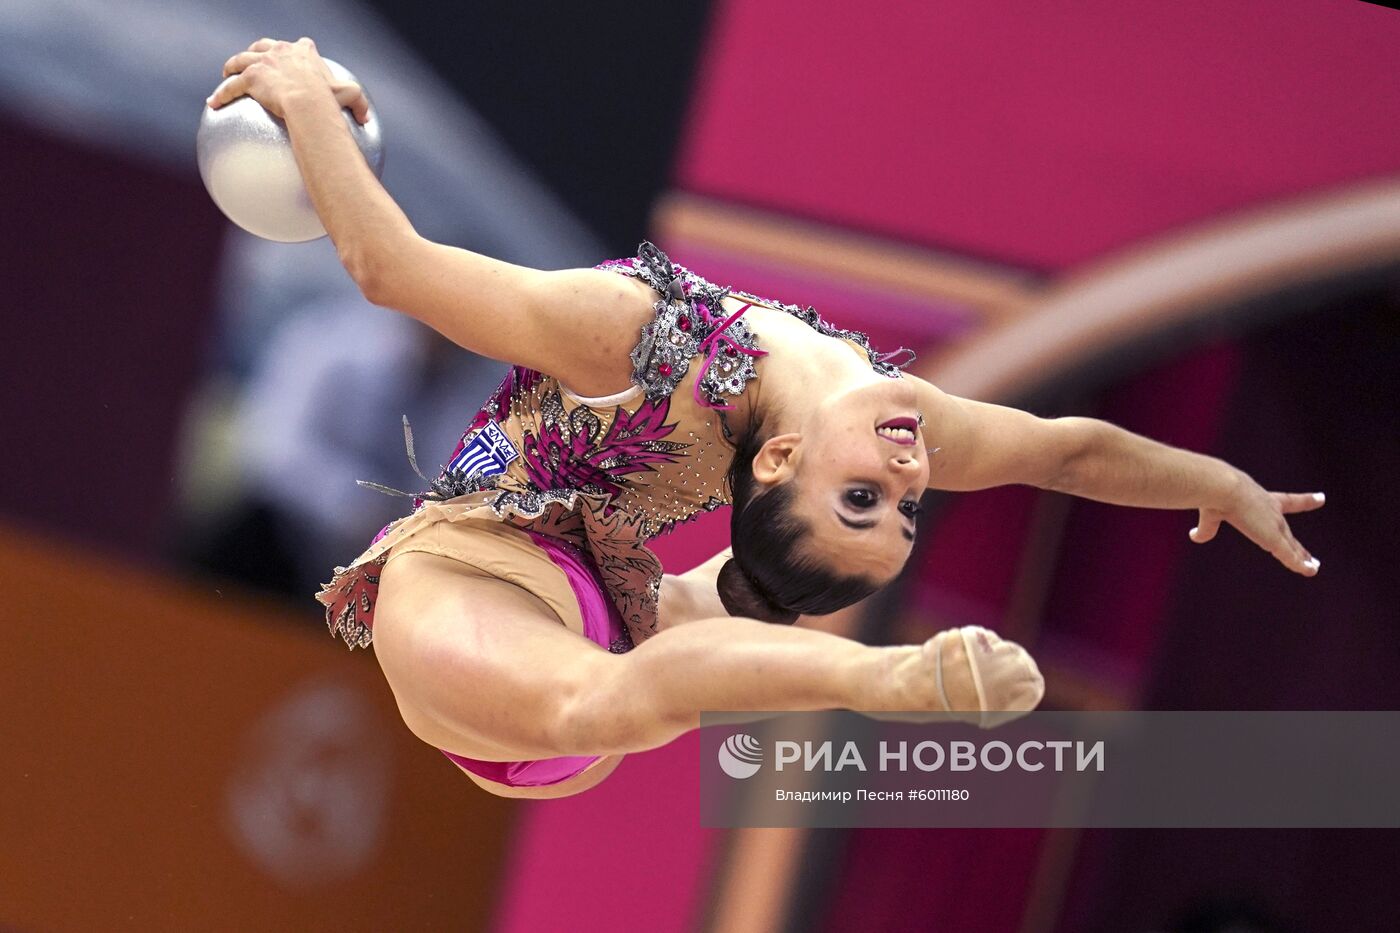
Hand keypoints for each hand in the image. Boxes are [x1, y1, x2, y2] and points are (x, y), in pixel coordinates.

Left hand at [207, 37, 369, 124]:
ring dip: (233, 66)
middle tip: (252, 60)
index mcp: (303, 52)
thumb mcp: (350, 97)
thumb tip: (367, 119)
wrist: (307, 102)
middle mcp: (280, 50)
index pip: (299, 45)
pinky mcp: (250, 77)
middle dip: (256, 51)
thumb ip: (359, 105)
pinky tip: (213, 102)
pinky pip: (231, 86)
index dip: (294, 50)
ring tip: (226, 73)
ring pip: (241, 60)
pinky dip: (221, 94)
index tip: (290, 55)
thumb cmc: (329, 99)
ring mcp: (262, 62)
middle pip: (263, 46)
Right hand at [1190, 475, 1324, 575]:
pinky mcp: (1274, 539)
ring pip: (1292, 546)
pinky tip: (1311, 571)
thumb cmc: (1216, 494)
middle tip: (1311, 555)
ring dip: (1303, 558)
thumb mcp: (1211, 513)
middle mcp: (1273, 512)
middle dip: (1298, 545)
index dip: (1304, 501)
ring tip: (1313, 567)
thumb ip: (1207, 528)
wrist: (1222, 488)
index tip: (1321, 498)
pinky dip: (1301, 565)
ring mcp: (1275, 526)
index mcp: (1261, 499)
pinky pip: (1291, 556)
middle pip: (1288, 532)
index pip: (1287, 501)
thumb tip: (1196, 536)